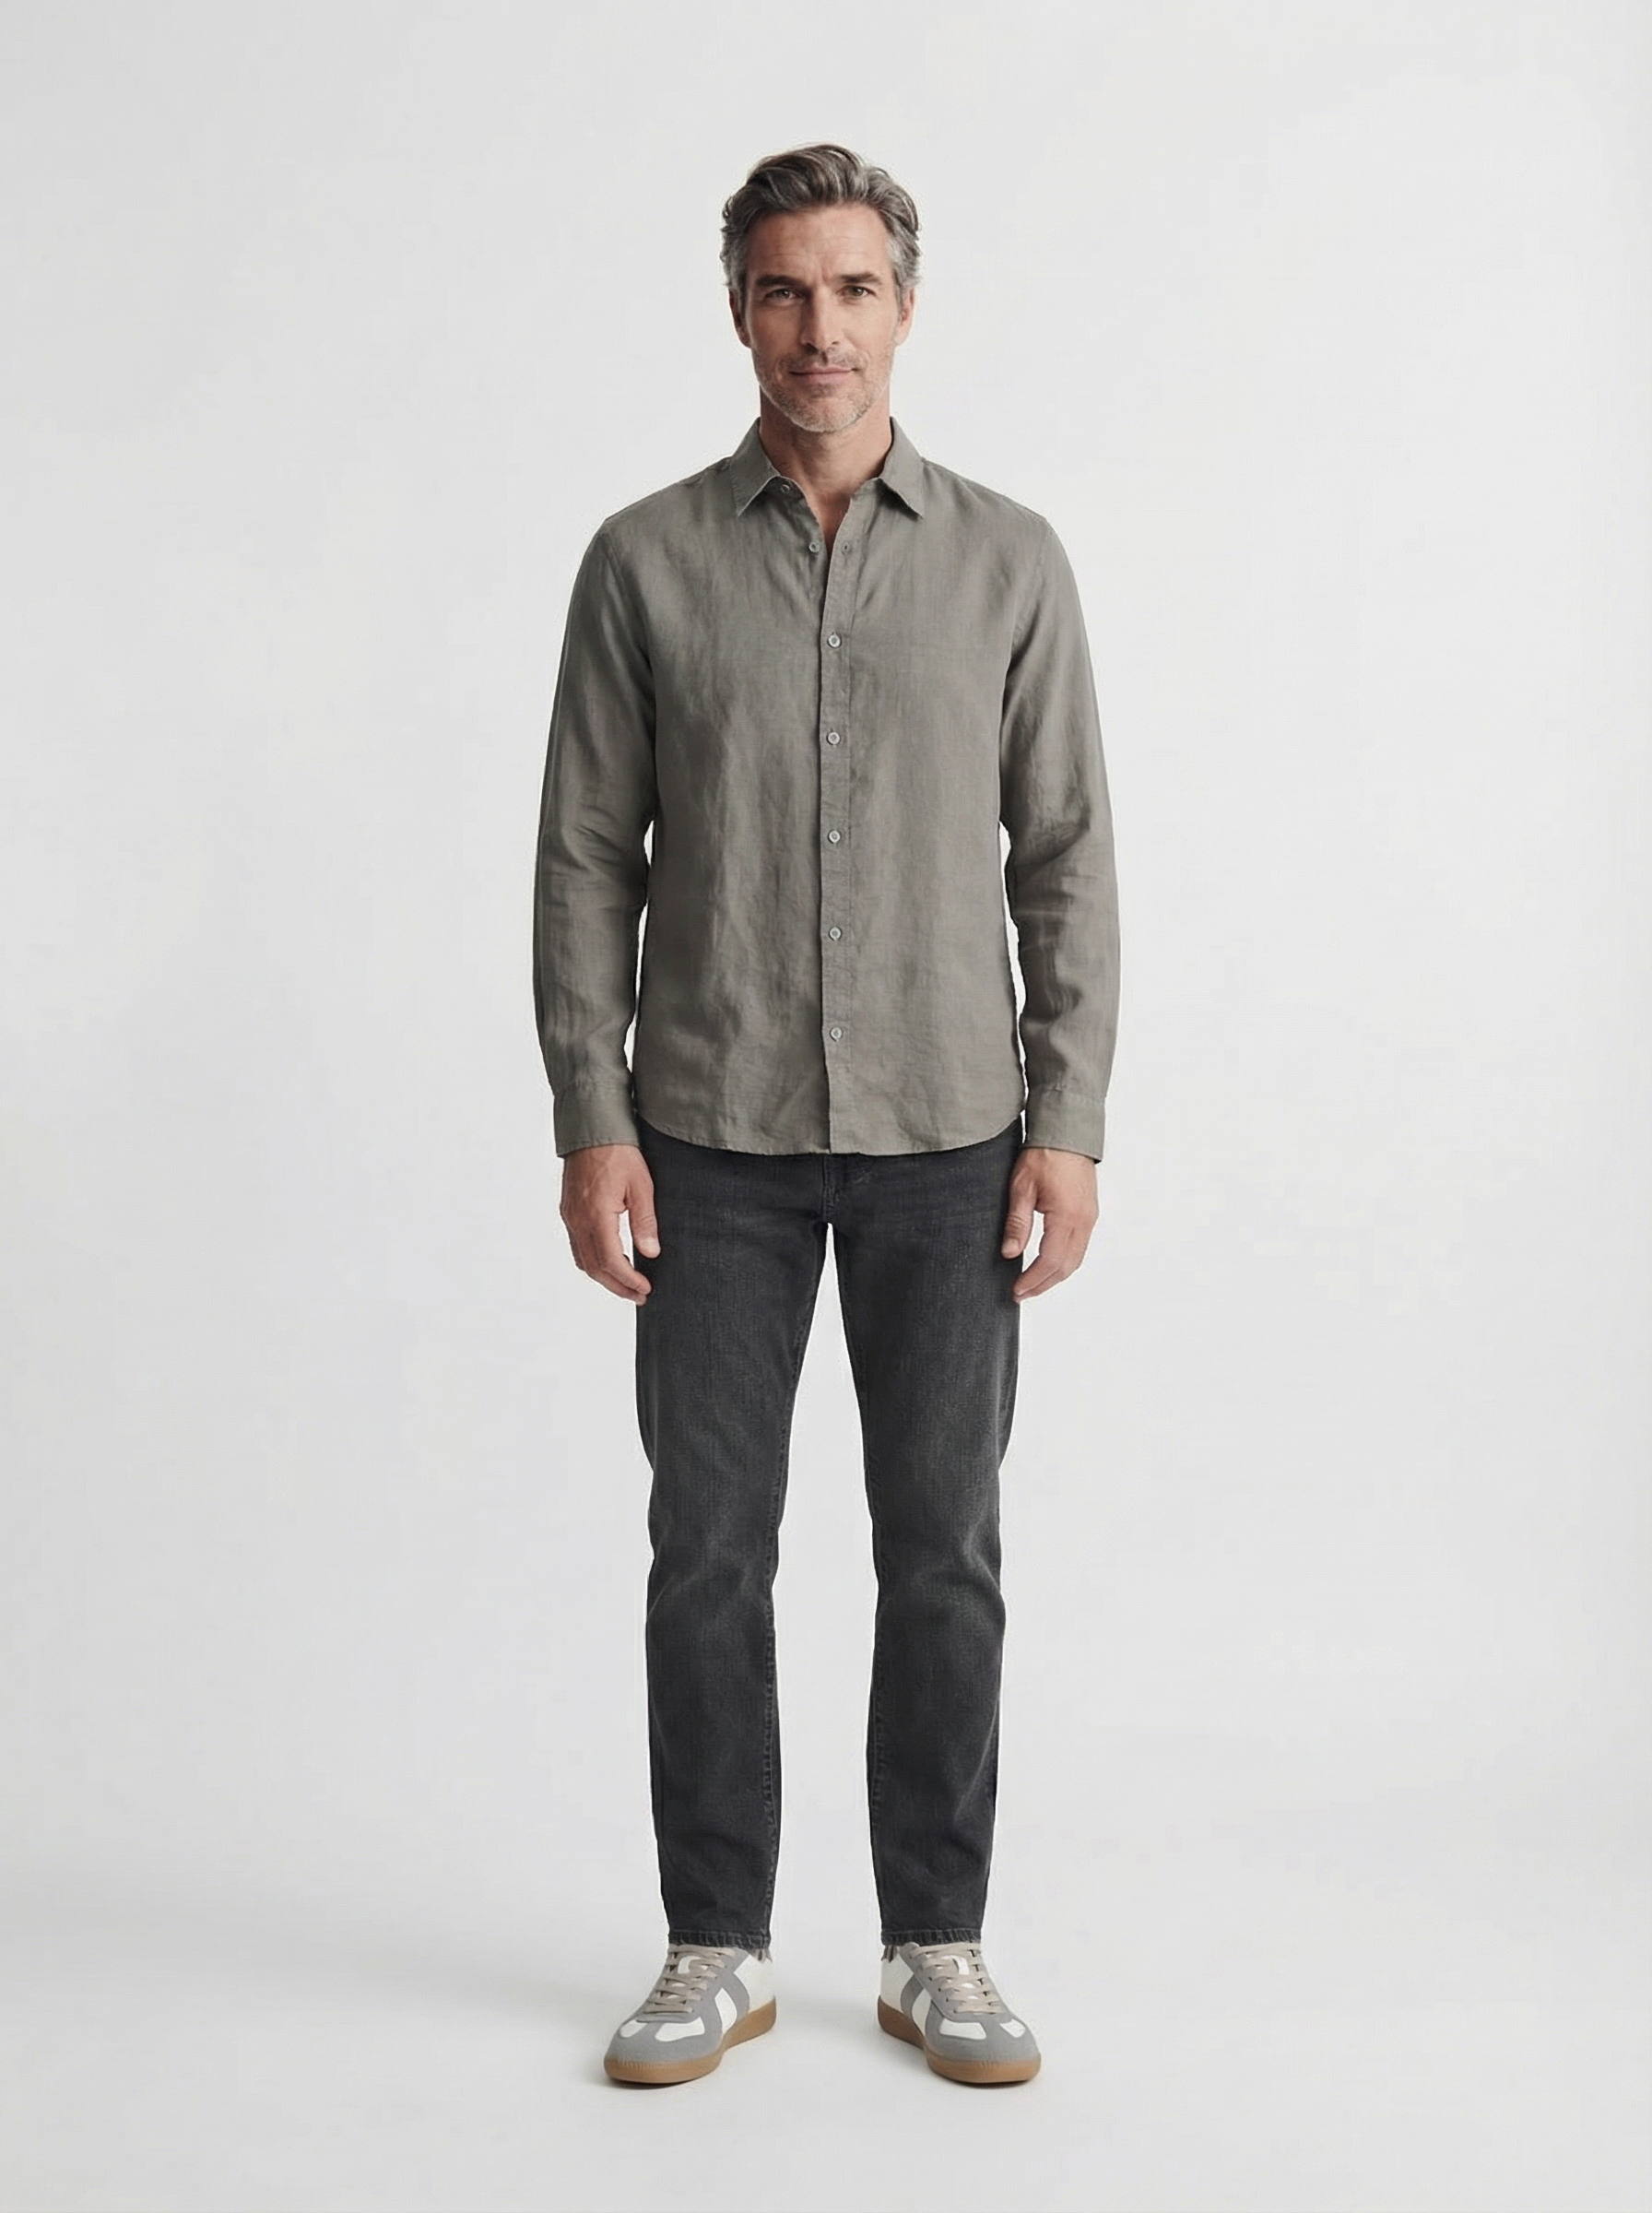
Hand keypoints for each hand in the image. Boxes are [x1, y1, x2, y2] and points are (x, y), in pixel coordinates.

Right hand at [559, 1142, 660, 1302]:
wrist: (592, 1129)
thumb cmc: (618, 1152)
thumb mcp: (641, 1185)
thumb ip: (645, 1221)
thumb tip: (651, 1252)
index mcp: (596, 1214)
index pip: (610, 1260)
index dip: (628, 1280)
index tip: (645, 1289)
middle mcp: (578, 1219)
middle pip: (594, 1267)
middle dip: (617, 1286)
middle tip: (639, 1296)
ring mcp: (570, 1216)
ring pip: (583, 1260)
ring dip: (604, 1277)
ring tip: (627, 1284)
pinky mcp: (569, 1211)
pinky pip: (577, 1246)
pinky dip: (593, 1261)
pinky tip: (610, 1261)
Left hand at [1000, 1145, 1098, 1299]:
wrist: (1067, 1133)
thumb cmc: (1044, 1155)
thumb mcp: (1021, 1188)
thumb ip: (1017, 1223)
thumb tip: (1009, 1253)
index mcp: (1067, 1217)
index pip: (1050, 1261)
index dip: (1033, 1280)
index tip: (1016, 1290)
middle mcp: (1083, 1221)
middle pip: (1066, 1266)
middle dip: (1043, 1284)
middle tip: (1021, 1294)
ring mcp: (1089, 1218)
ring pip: (1076, 1259)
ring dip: (1055, 1276)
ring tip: (1032, 1284)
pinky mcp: (1089, 1213)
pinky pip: (1080, 1247)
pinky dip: (1064, 1262)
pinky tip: (1048, 1264)